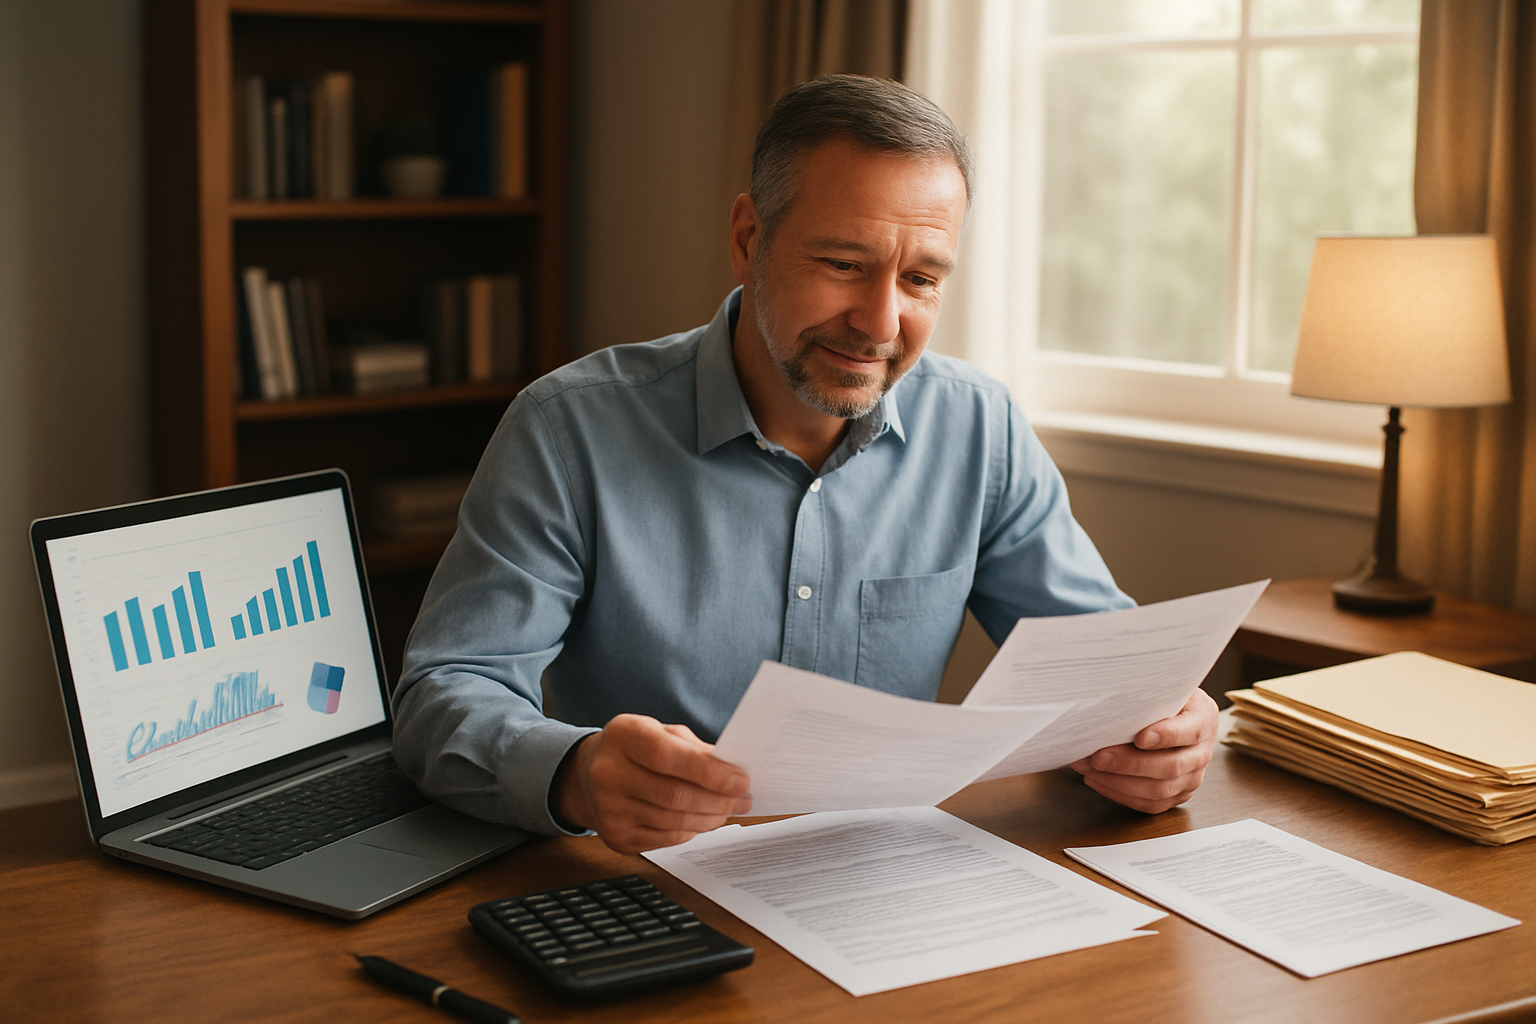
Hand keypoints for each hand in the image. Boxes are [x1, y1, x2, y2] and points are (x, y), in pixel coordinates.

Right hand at [552, 714, 751, 853]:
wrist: (588, 776)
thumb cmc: (635, 749)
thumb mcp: (660, 732)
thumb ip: (693, 749)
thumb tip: (732, 772)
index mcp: (622, 736)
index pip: (668, 757)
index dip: (709, 772)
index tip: (741, 780)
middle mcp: (608, 773)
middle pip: (674, 795)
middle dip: (717, 800)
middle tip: (744, 799)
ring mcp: (609, 810)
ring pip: (673, 821)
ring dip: (710, 818)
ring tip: (729, 809)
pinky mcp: (616, 837)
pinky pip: (666, 839)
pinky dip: (692, 831)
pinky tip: (703, 820)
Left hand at [1069, 688, 1218, 812]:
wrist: (1171, 714)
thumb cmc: (1161, 697)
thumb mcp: (1161, 686)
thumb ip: (1146, 693)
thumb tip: (1107, 696)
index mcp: (1203, 719)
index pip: (1191, 731)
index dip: (1166, 736)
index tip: (1139, 737)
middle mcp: (1202, 752)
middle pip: (1170, 766)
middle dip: (1129, 764)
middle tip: (1098, 756)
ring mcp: (1192, 778)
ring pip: (1158, 790)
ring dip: (1118, 782)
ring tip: (1089, 768)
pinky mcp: (1176, 795)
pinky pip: (1150, 804)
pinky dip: (1119, 794)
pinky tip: (1098, 779)